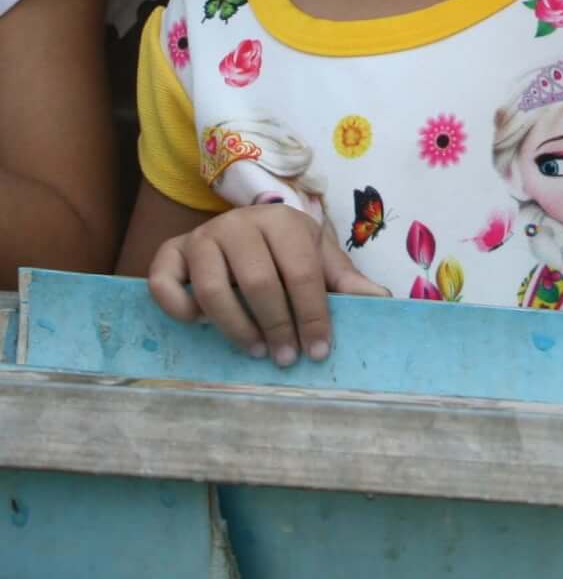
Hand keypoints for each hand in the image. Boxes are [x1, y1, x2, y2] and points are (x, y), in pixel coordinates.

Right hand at [148, 203, 388, 365]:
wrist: (240, 226)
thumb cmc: (284, 249)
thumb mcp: (317, 256)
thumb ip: (343, 279)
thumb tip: (381, 300)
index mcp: (282, 221)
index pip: (301, 271)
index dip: (313, 314)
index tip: (318, 350)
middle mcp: (238, 224)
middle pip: (259, 282)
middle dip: (277, 326)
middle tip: (286, 357)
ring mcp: (201, 237)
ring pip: (212, 289)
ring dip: (235, 327)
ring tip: (256, 350)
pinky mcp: (169, 253)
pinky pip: (165, 284)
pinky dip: (181, 309)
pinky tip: (201, 325)